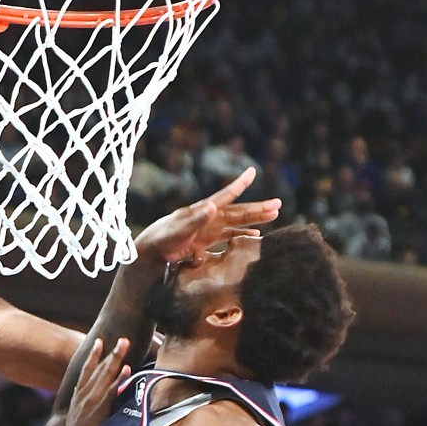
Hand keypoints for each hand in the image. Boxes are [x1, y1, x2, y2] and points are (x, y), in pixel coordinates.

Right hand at [63, 337, 130, 425]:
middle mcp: (82, 396)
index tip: (99, 342)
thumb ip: (84, 410)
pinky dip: (119, 380)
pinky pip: (111, 392)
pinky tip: (127, 369)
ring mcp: (90, 402)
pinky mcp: (98, 410)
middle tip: (123, 339)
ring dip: (116, 359)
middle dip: (110, 353)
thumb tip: (93, 405)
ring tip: (126, 345)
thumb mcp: (76, 421)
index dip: (93, 356)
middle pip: (98, 369)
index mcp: (76, 397)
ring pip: (104, 376)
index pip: (85, 371)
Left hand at [133, 166, 279, 268]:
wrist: (147, 254)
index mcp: (201, 211)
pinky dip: (242, 235)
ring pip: (236, 223)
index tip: (252, 171)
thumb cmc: (160, 241)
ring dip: (254, 220)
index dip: (239, 185)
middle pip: (237, 211)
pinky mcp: (204, 241)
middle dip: (258, 208)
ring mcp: (206, 229)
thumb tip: (213, 206)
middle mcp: (206, 217)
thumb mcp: (177, 231)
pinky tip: (254, 236)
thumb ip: (195, 220)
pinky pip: (228, 236)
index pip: (224, 196)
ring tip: (274, 215)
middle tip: (279, 204)